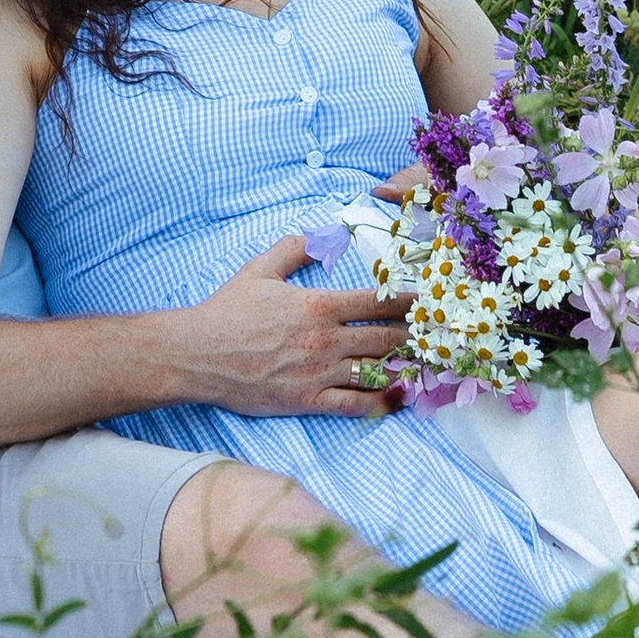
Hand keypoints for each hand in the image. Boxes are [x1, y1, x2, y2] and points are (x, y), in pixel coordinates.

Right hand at [167, 234, 409, 419]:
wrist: (199, 354)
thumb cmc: (228, 310)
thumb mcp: (260, 269)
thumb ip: (295, 248)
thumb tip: (323, 233)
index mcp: (318, 305)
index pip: (377, 301)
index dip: (407, 301)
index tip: (428, 301)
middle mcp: (325, 340)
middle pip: (385, 337)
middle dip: (415, 335)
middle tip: (439, 335)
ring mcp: (318, 373)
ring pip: (375, 370)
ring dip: (405, 367)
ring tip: (428, 364)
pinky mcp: (308, 400)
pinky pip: (354, 404)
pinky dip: (381, 402)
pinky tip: (399, 398)